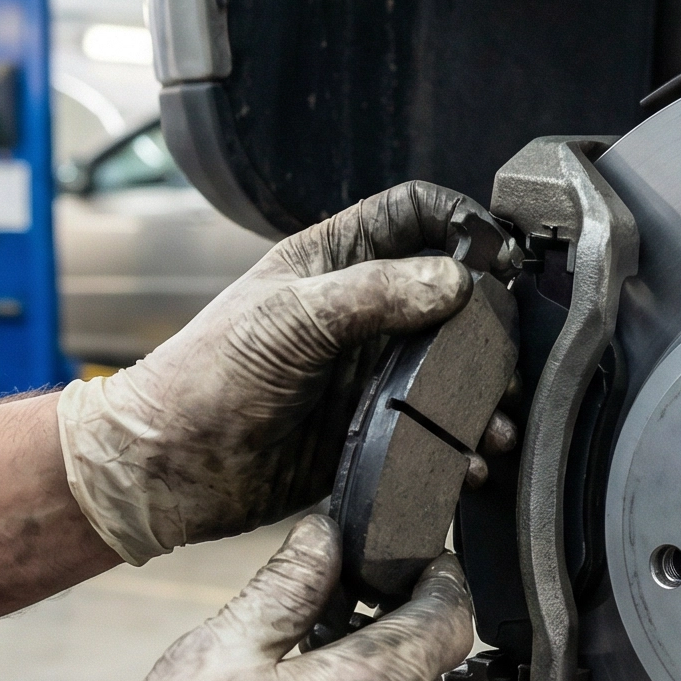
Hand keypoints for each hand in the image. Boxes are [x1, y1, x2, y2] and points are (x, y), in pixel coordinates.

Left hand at [56, 181, 475, 563]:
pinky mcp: (368, 429)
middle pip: (448, 298)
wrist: (169, 466)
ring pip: (449, 370)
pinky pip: (430, 431)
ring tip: (498, 418)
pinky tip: (470, 458)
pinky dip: (460, 445)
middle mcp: (358, 313)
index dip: (459, 220)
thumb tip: (451, 282)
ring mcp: (365, 372)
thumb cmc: (204, 378)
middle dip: (489, 322)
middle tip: (511, 350)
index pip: (412, 214)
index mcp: (333, 262)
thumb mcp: (289, 319)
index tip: (498, 250)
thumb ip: (373, 294)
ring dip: (483, 394)